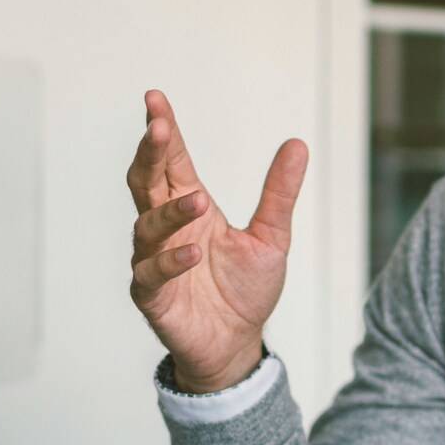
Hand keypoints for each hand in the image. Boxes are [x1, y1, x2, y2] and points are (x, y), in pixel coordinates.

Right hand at [126, 90, 309, 392]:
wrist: (238, 344)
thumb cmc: (246, 290)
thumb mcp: (272, 237)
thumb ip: (279, 193)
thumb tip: (298, 143)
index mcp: (190, 206)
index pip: (172, 161)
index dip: (163, 131)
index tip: (155, 99)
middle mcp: (165, 228)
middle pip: (146, 181)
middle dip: (150, 153)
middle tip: (158, 127)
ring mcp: (153, 259)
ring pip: (147, 225)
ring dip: (172, 210)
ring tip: (200, 201)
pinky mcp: (152, 295)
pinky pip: (152, 273)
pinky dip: (170, 260)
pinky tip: (193, 251)